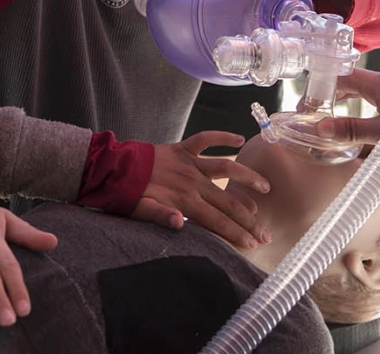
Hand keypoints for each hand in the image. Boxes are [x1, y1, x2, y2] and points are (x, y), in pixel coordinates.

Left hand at [131, 131, 271, 248]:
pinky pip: (206, 138)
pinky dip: (222, 136)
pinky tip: (239, 138)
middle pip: (228, 202)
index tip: (253, 243)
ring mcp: (190, 163)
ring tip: (266, 187)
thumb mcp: (140, 211)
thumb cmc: (127, 195)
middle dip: (249, 219)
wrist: (114, 168)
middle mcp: (192, 182)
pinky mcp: (183, 148)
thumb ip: (160, 217)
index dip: (236, 233)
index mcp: (184, 201)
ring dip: (247, 177)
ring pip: (226, 168)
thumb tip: (178, 225)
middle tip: (265, 232)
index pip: (216, 221)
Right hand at [312, 69, 379, 158]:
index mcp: (377, 84)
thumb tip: (319, 128)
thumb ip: (352, 131)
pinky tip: (366, 136)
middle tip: (315, 116)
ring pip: (365, 98)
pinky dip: (365, 118)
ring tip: (334, 126)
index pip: (338, 76)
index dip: (319, 88)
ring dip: (348, 109)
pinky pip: (379, 110)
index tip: (305, 106)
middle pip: (349, 86)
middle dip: (330, 98)